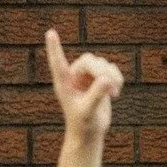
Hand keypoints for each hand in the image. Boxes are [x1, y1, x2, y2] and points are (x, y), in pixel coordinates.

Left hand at [45, 28, 121, 143]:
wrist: (90, 133)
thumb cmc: (83, 125)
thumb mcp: (88, 111)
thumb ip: (96, 95)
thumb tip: (107, 79)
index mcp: (64, 84)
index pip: (58, 62)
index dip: (55, 48)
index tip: (50, 32)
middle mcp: (74, 77)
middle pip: (89, 60)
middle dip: (102, 71)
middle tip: (112, 87)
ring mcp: (86, 77)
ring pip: (102, 63)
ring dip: (111, 76)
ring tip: (114, 93)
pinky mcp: (99, 79)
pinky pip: (110, 68)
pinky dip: (116, 77)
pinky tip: (115, 93)